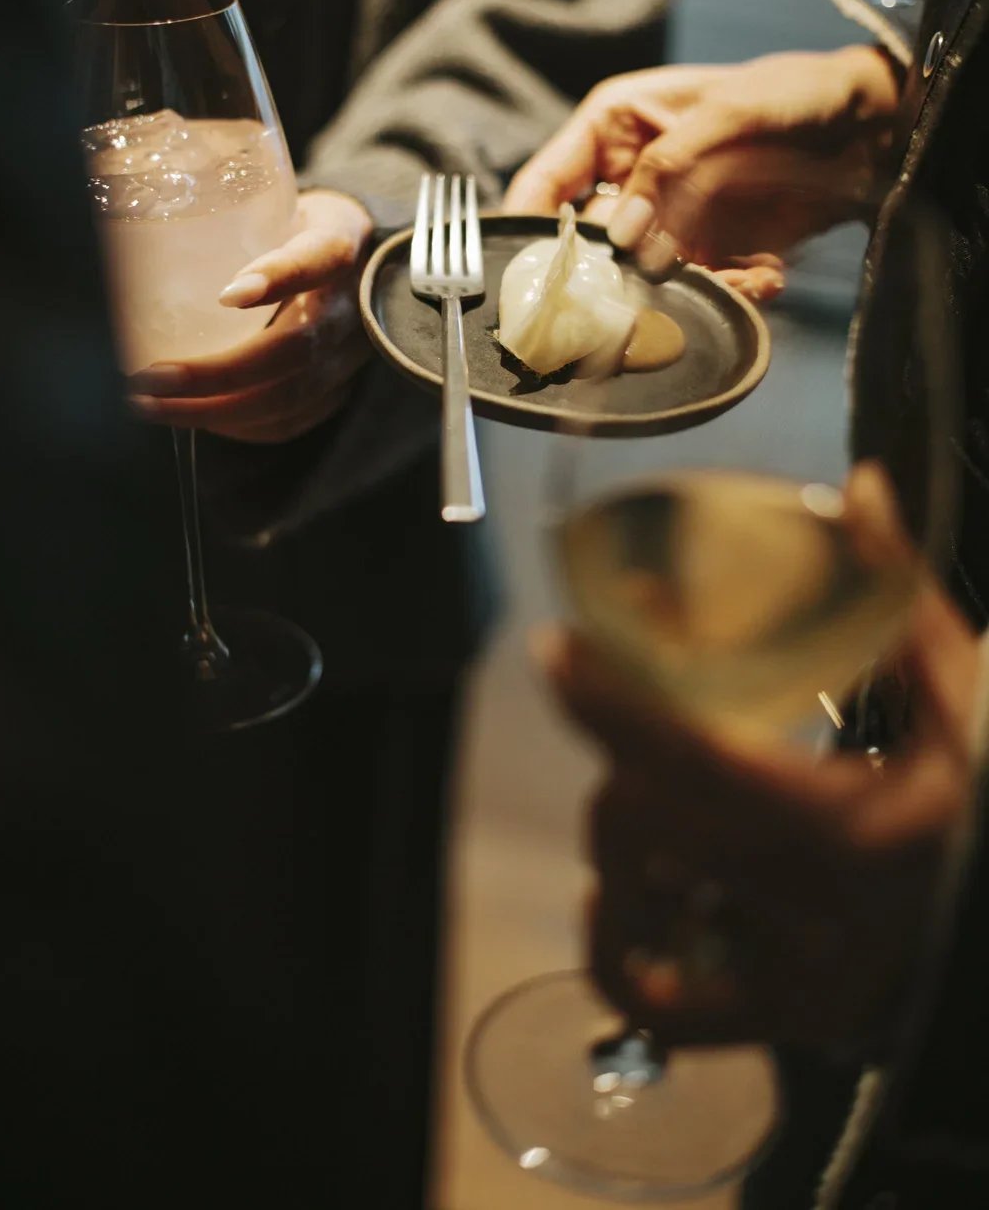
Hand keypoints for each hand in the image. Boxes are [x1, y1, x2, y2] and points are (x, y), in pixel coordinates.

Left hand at [130, 189, 373, 443]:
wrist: (359, 255)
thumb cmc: (293, 223)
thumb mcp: (273, 200)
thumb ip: (224, 209)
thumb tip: (132, 220)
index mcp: (340, 241)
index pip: (320, 257)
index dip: (279, 277)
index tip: (229, 296)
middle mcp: (351, 304)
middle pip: (294, 351)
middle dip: (216, 375)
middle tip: (149, 380)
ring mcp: (349, 353)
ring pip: (290, 396)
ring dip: (217, 411)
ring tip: (153, 406)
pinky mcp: (339, 387)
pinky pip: (291, 420)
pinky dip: (241, 428)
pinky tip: (197, 420)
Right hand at [503, 47, 900, 284]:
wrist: (866, 126)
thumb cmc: (793, 93)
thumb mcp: (729, 110)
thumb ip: (669, 166)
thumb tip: (620, 236)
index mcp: (614, 128)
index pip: (545, 181)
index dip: (523, 226)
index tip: (523, 275)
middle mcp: (631, 179)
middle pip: (589, 246)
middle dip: (613, 277)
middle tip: (642, 297)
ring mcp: (668, 221)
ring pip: (643, 278)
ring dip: (681, 291)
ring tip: (739, 276)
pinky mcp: (707, 253)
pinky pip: (697, 289)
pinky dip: (729, 292)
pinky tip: (767, 274)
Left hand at [534, 582, 976, 1051]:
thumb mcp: (965, 689)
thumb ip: (899, 595)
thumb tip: (866, 489)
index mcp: (860, 827)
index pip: (702, 760)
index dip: (616, 704)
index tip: (560, 650)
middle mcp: (821, 915)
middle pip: (654, 823)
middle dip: (616, 748)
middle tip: (618, 703)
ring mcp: (801, 978)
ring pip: (644, 901)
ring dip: (615, 831)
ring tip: (632, 786)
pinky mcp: (788, 1017)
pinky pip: (664, 1010)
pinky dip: (615, 954)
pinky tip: (610, 898)